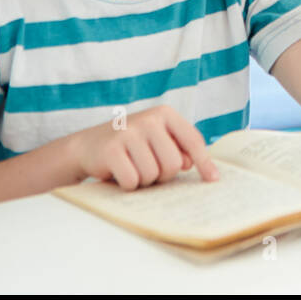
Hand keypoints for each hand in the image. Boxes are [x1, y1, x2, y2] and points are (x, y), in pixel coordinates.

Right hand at [74, 105, 218, 189]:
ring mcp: (129, 133)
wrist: (87, 146)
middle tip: (148, 168)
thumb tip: (192, 163)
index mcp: (165, 114)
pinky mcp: (111, 150)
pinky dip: (127, 184)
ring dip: (144, 180)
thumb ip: (178, 149)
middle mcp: (148, 119)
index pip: (193, 140)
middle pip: (174, 164)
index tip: (213, 179)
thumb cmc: (130, 146)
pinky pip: (132, 181)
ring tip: (132, 167)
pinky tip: (118, 172)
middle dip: (163, 175)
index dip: (205, 162)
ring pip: (153, 174)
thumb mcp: (157, 141)